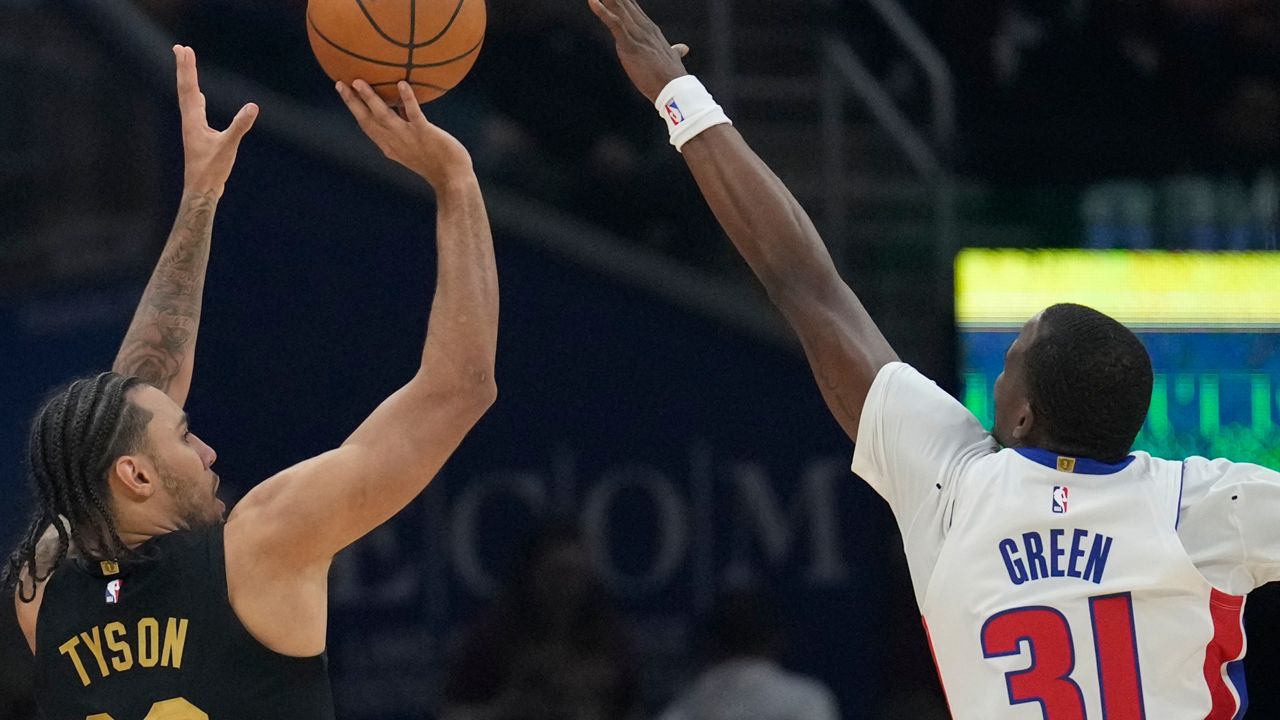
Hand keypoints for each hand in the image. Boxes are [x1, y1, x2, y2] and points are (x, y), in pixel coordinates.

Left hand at [174, 45, 257, 197]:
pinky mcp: (199, 136)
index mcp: (193, 121)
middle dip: (184, 68)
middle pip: (185, 89)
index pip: (190, 88)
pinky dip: (196, 98)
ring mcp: (193, 128)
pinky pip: (195, 110)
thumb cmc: (212, 170)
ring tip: (186, 67)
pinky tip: (200, 98)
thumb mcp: (228, 146)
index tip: (184, 49)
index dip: (187, 68)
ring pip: (188, 98)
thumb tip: (253, 106)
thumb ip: (240, 125)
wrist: (201, 190)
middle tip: (180, 48)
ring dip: (188, 81)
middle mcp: (189, 121)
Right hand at [337, 80, 473, 189]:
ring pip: (384, 116)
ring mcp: (408, 137)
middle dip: (352, 102)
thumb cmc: (436, 161)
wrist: (452, 179)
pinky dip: (407, 99)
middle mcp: (394, 141)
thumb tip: (400, 106)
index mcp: (389, 145)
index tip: (343, 90)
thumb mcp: (413, 144)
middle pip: (367, 119)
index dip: (353, 108)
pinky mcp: (424, 133)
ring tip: (359, 82)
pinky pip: (414, 114)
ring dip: (370, 99)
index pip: (366, 124)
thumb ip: (404, 126)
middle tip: (340, 84)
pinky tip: (402, 83)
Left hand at [589, 0, 690, 101]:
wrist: (674, 89)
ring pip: (618, 7)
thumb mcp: (670, 58)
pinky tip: (592, 0)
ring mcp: (636, 34)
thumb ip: (674, 50)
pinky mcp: (630, 45)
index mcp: (649, 29)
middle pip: (624, 1)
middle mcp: (643, 27)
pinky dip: (602, 11)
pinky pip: (614, 23)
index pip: (631, 6)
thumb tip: (682, 48)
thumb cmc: (669, 75)